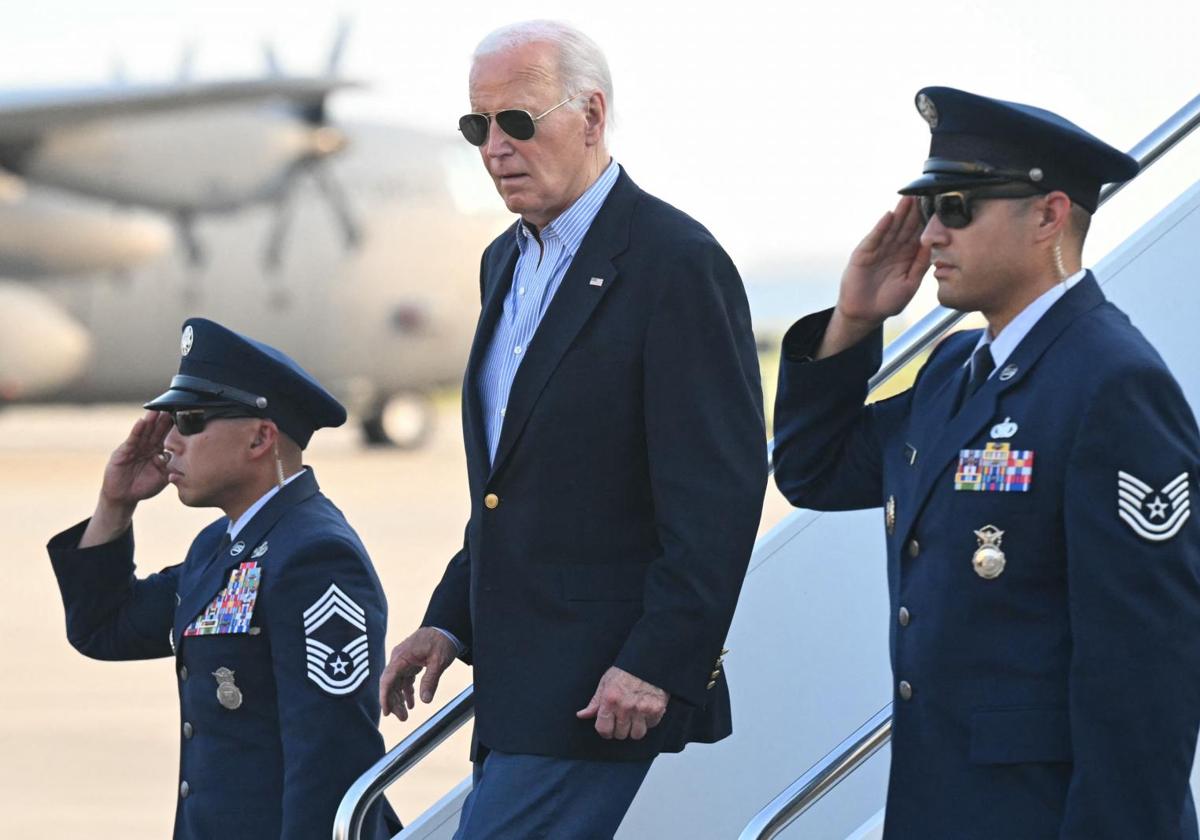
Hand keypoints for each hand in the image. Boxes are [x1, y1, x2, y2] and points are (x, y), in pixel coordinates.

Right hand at [81, 411, 172, 547]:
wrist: (123, 497)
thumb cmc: (144, 487)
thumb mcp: (162, 478)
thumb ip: (172, 467)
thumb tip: (185, 459)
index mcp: (158, 452)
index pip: (167, 437)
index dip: (174, 429)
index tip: (183, 418)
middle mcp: (147, 447)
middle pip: (157, 431)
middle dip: (163, 420)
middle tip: (171, 408)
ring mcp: (135, 448)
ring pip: (144, 433)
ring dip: (150, 421)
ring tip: (156, 411)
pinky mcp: (123, 452)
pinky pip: (132, 440)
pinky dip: (137, 431)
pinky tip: (141, 422)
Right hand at [379, 627, 458, 719]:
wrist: (446, 627)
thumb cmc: (442, 641)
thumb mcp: (439, 661)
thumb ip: (430, 680)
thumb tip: (425, 700)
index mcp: (401, 656)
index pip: (387, 679)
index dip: (385, 697)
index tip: (386, 712)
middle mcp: (398, 658)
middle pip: (390, 684)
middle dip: (394, 702)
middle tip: (403, 718)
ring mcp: (403, 660)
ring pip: (396, 683)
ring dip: (400, 699)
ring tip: (405, 715)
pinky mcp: (409, 662)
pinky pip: (404, 679)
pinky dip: (406, 691)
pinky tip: (411, 703)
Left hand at [576, 666, 667, 739]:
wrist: (649, 660)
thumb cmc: (626, 670)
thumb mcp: (606, 682)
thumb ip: (595, 702)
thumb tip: (582, 715)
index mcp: (610, 700)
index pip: (604, 729)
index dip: (605, 731)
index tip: (608, 728)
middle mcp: (625, 706)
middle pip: (620, 734)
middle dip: (620, 729)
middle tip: (623, 719)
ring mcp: (642, 709)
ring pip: (636, 734)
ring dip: (635, 729)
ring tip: (634, 718)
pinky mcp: (657, 709)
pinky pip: (651, 726)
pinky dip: (649, 721)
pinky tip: (646, 710)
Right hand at [819, 196, 930, 357]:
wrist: (865, 314)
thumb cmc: (888, 302)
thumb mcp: (911, 283)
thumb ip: (921, 265)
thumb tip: (933, 246)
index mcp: (906, 256)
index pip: (918, 234)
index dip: (926, 221)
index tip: (937, 206)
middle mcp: (893, 249)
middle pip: (905, 226)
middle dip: (914, 211)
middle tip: (924, 193)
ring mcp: (878, 250)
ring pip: (891, 228)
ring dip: (899, 213)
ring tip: (908, 198)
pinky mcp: (863, 254)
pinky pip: (874, 238)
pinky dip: (881, 228)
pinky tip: (889, 217)